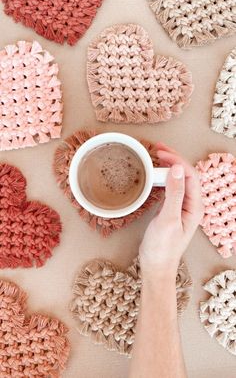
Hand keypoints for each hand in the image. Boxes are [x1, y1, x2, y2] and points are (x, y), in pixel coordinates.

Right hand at [139, 143, 203, 277]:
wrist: (155, 266)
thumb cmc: (162, 248)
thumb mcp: (168, 219)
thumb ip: (174, 193)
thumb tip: (177, 169)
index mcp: (194, 206)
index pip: (190, 175)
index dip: (177, 160)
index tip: (161, 153)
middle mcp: (190, 205)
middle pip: (186, 175)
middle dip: (173, 159)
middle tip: (158, 148)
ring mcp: (181, 207)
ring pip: (178, 180)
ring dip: (168, 166)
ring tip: (156, 156)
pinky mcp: (171, 210)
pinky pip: (170, 188)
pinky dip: (162, 177)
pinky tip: (154, 174)